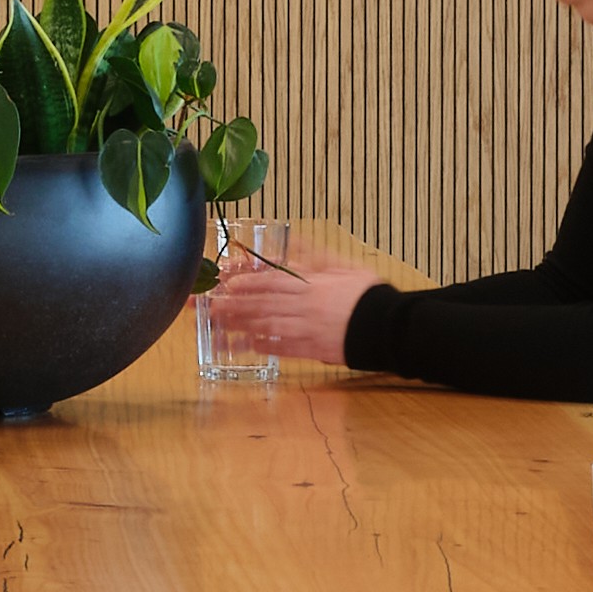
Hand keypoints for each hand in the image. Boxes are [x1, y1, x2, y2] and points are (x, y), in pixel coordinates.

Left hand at [206, 251, 376, 362]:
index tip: (224, 282)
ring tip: (216, 323)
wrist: (387, 325)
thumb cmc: (367, 294)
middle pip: (259, 303)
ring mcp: (305, 329)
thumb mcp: (343, 266)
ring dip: (238, 324)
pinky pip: (282, 347)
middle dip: (230, 304)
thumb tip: (296, 242)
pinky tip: (247, 344)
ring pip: (264, 325)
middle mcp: (302, 306)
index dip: (245, 281)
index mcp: (310, 284)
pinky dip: (263, 345)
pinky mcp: (312, 349)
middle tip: (205, 306)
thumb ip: (316, 256)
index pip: (270, 281)